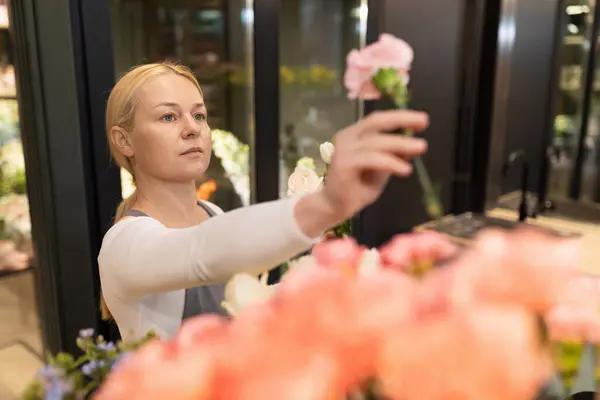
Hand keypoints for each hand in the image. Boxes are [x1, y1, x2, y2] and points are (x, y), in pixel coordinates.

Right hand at [295, 110, 428, 237]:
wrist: (334, 208)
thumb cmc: (356, 188)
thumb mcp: (381, 170)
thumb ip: (393, 157)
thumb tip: (413, 146)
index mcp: (354, 135)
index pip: (378, 120)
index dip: (400, 117)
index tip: (422, 120)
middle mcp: (347, 137)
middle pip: (376, 122)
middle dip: (402, 119)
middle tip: (424, 122)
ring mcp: (344, 150)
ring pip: (377, 142)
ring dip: (401, 143)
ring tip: (421, 147)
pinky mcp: (344, 164)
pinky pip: (373, 159)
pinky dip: (391, 163)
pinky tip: (405, 170)